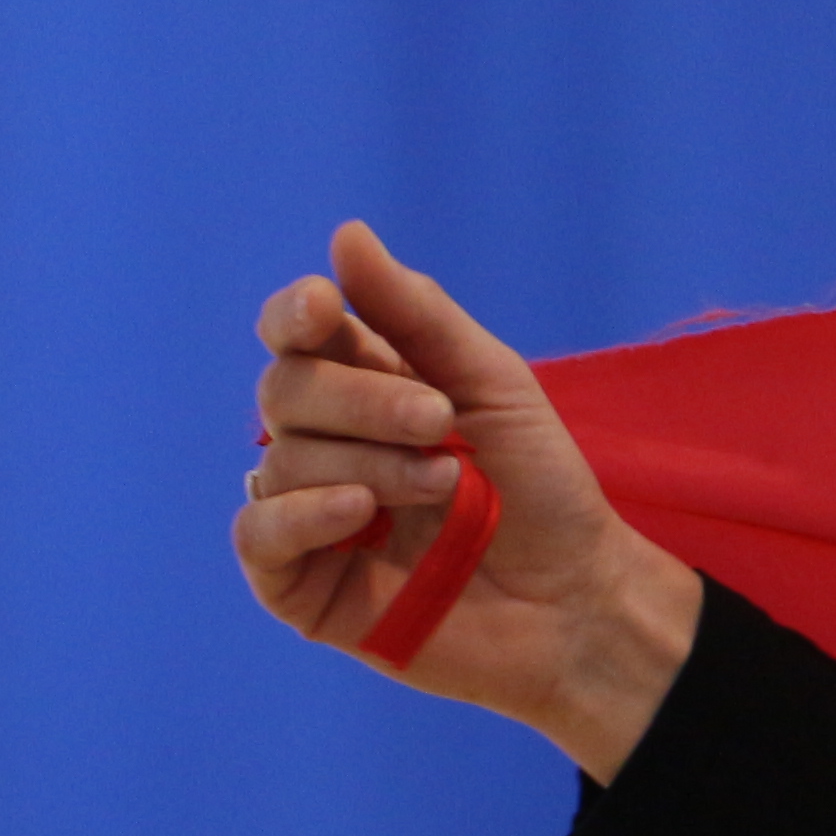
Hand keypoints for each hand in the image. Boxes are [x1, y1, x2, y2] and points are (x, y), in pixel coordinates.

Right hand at [230, 220, 702, 779]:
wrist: (578, 600)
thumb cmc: (543, 490)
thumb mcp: (492, 386)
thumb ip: (418, 315)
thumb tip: (346, 236)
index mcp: (369, 388)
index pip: (299, 335)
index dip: (298, 315)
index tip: (326, 309)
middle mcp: (330, 445)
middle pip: (285, 390)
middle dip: (362, 399)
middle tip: (439, 423)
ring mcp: (311, 516)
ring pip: (279, 459)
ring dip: (367, 464)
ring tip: (445, 489)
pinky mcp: (303, 585)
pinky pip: (257, 533)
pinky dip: (302, 514)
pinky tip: (359, 513)